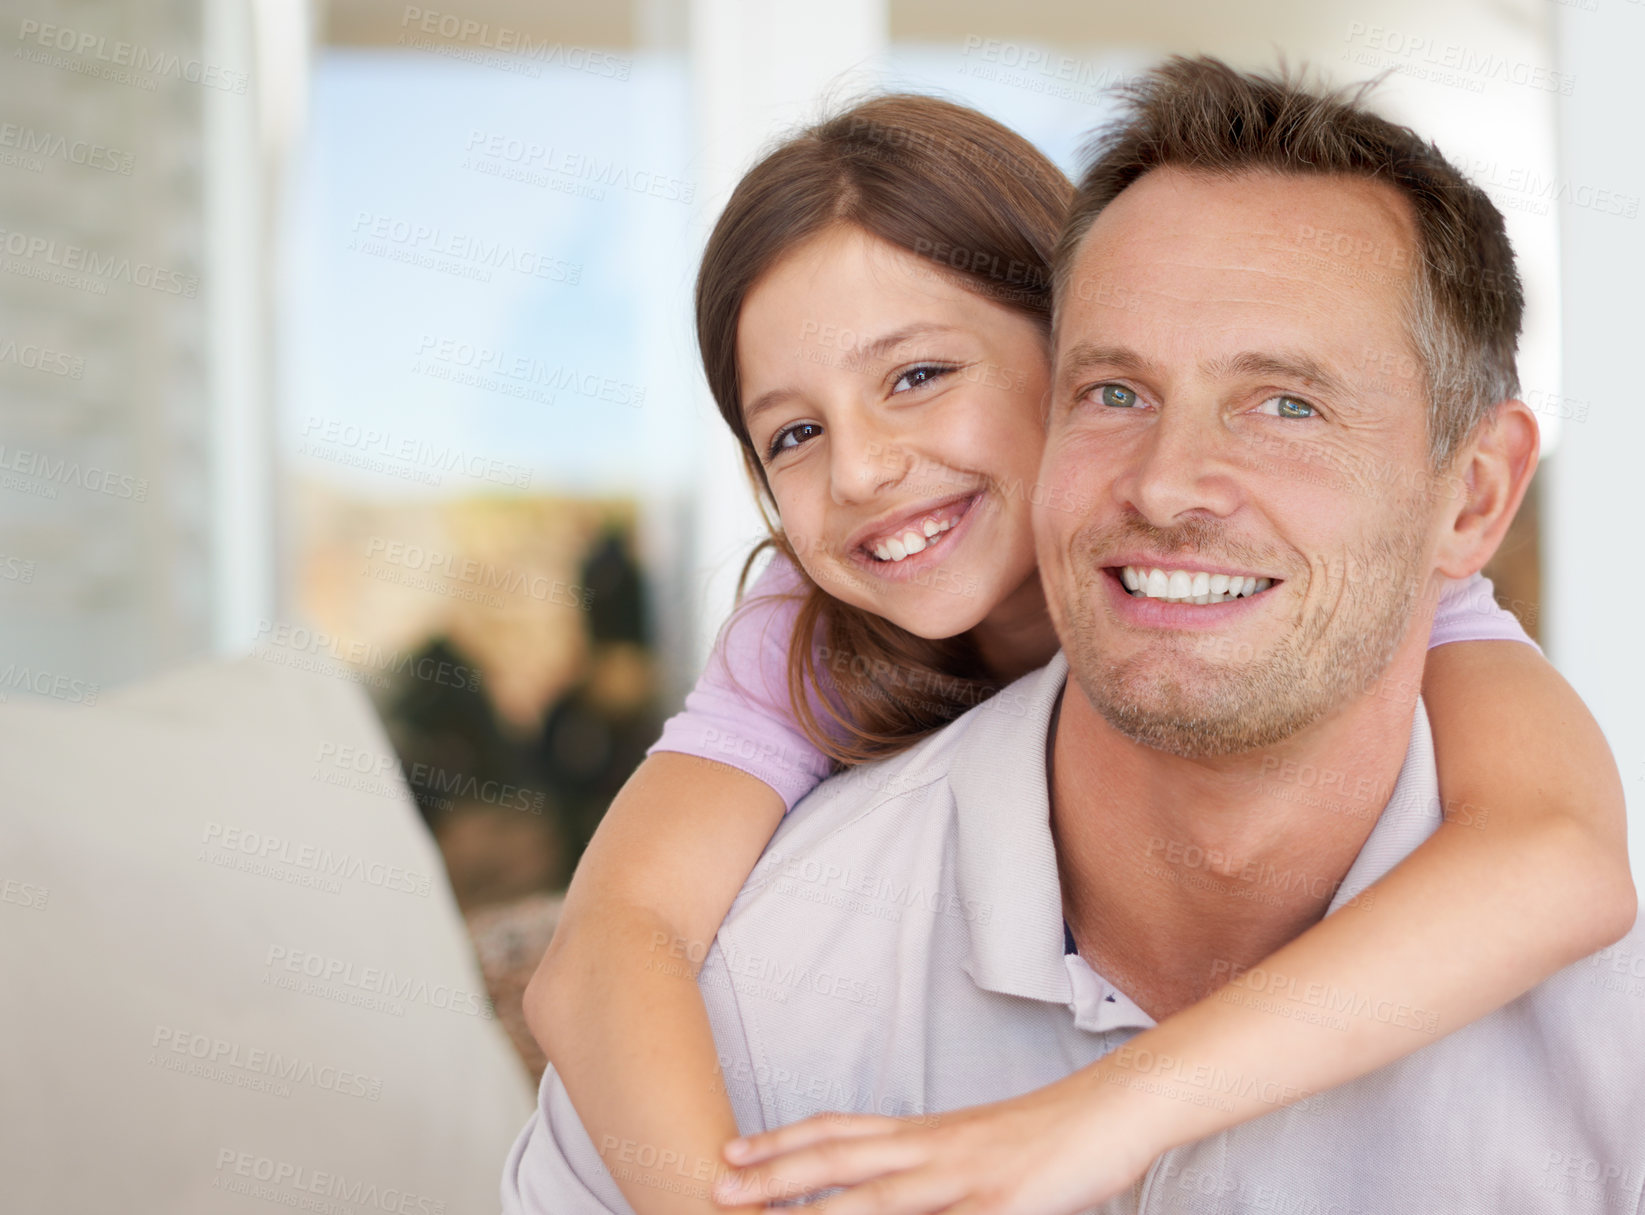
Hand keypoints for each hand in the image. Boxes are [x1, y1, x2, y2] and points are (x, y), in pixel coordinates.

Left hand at [710, 1077, 1156, 1214]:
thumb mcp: (979, 1150)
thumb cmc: (1050, 1135)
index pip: (841, 1132)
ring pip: (878, 1199)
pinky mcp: (1003, 1208)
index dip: (784, 1142)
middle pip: (841, 1159)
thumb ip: (933, 1169)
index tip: (733, 1149)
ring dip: (819, 1213)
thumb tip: (896, 1186)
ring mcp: (966, 1180)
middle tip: (717, 1183)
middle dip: (774, 1175)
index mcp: (928, 1134)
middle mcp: (935, 1150)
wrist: (1115, 1109)